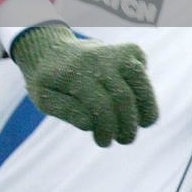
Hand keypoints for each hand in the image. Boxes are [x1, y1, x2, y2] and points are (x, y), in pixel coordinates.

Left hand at [11, 24, 158, 145]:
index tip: (103, 142)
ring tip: (141, 126)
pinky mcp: (130, 50)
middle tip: (123, 140)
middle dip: (127, 126)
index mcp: (75, 70)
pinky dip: (145, 94)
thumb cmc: (49, 81)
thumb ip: (66, 111)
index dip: (106, 129)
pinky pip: (144, 76)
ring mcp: (117, 51)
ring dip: (147, 111)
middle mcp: (99, 57)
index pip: (101, 105)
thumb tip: (90, 123)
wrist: (53, 49)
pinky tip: (134, 103)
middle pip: (124, 98)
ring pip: (142, 84)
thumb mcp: (44, 98)